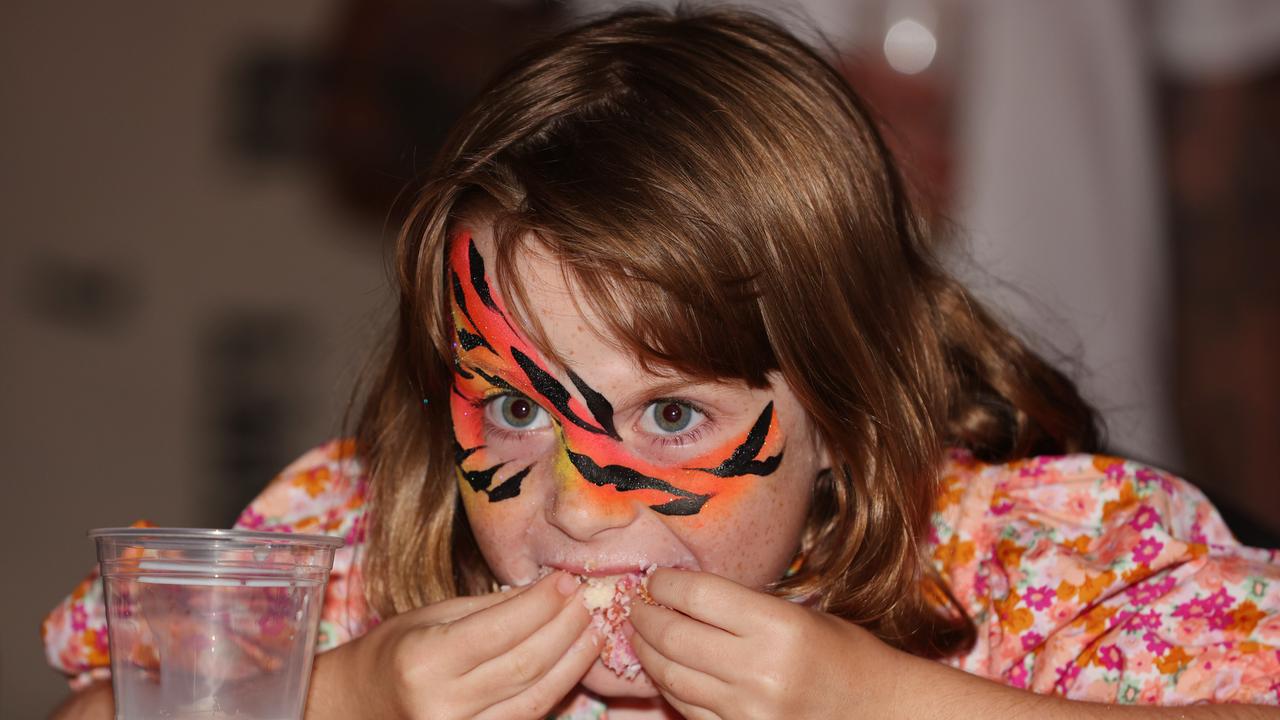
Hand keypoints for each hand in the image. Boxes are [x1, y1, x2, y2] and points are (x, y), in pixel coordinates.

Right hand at [308, 571, 598, 719]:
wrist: (360, 706)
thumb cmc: (395, 652)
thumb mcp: (431, 616)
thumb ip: (490, 607)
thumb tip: (548, 590)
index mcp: (424, 661)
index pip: (500, 630)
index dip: (542, 605)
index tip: (567, 581)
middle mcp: (442, 705)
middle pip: (525, 666)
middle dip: (564, 630)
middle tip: (586, 601)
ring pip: (535, 700)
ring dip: (572, 663)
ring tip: (592, 631)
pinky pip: (526, 719)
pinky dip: (555, 690)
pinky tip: (571, 664)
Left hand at [628, 568, 901, 719]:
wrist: (879, 711)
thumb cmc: (845, 655)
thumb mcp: (800, 615)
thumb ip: (744, 607)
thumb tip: (684, 593)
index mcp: (778, 627)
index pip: (699, 596)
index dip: (666, 584)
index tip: (655, 579)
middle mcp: (759, 671)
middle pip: (675, 637)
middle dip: (644, 618)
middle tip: (636, 605)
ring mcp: (748, 711)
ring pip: (673, 677)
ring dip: (648, 653)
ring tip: (641, 636)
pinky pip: (688, 710)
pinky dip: (670, 687)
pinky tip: (665, 670)